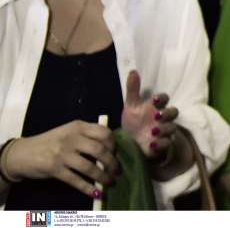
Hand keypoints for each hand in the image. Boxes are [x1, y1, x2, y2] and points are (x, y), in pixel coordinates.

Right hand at [3, 122, 117, 198]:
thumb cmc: (50, 142)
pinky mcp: (55, 169)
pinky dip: (87, 187)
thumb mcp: (68, 132)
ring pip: (89, 167)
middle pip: (99, 150)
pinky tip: (95, 192)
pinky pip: (75, 180)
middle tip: (116, 171)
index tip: (116, 154)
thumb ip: (86, 135)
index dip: (114, 145)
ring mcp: (62, 154)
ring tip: (109, 182)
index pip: (104, 133)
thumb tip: (110, 149)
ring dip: (102, 176)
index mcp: (78, 126)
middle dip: (112, 162)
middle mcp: (71, 138)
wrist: (23, 153)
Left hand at [120, 70, 178, 162]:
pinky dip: (161, 144)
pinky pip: (167, 144)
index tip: (154, 100)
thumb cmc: (134, 120)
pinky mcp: (162, 145)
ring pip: (172, 128)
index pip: (164, 98)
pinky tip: (152, 144)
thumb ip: (133, 89)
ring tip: (153, 132)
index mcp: (156, 106)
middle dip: (167, 114)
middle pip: (173, 112)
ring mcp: (163, 131)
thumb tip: (133, 71)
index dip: (161, 98)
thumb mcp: (131, 105)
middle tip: (156, 116)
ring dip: (164, 129)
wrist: (132, 142)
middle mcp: (162, 118)